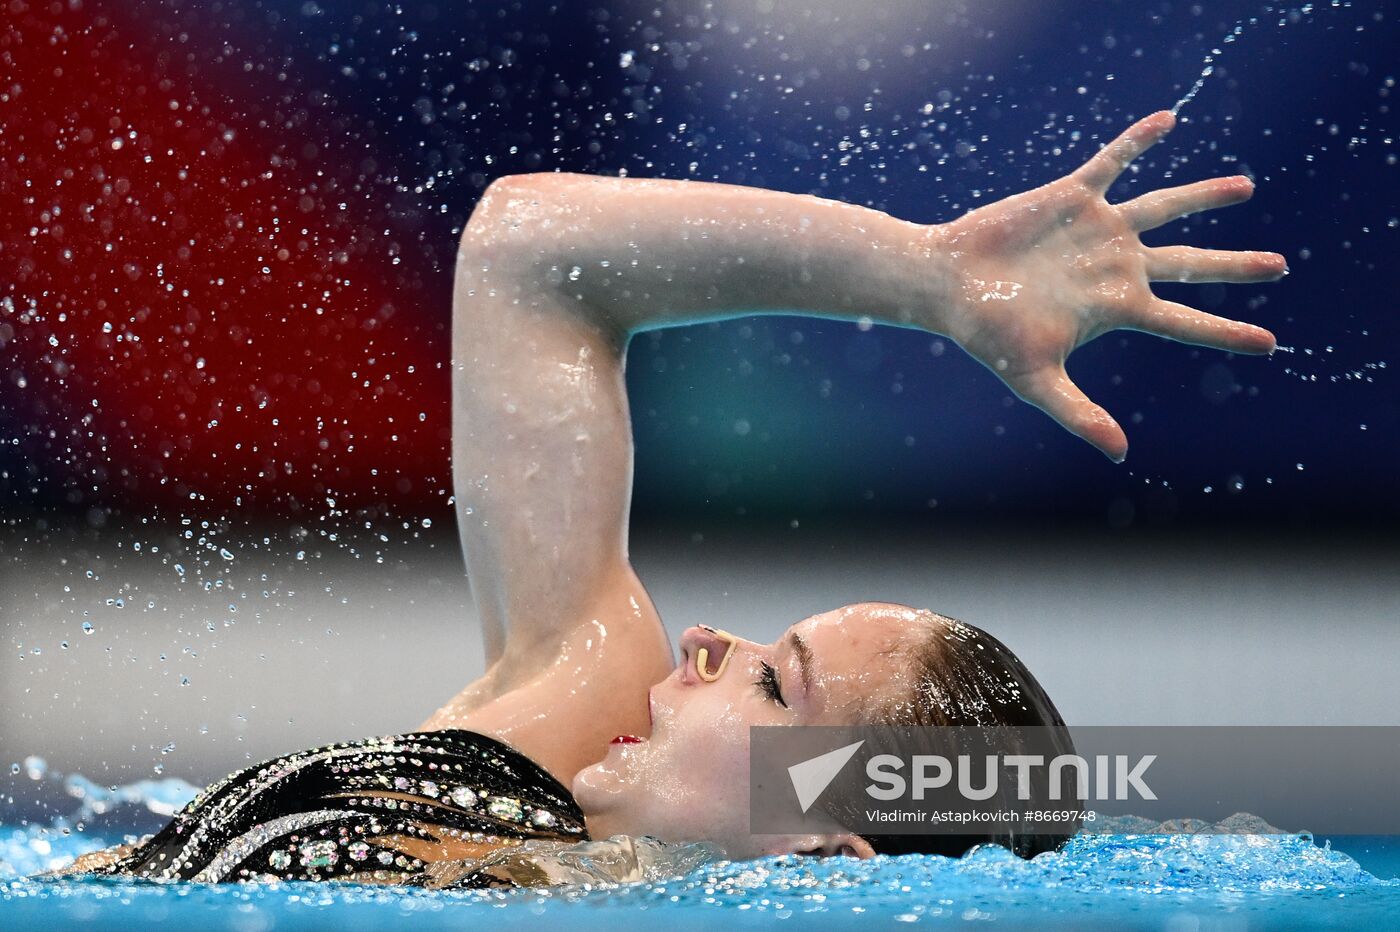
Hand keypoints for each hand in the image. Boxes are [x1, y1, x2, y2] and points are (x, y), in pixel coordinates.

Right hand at [934, 110, 1285, 461]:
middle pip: (1190, 263)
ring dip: (1204, 196)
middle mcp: (1116, 266)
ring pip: (1165, 208)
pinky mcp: (1073, 196)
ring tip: (1246, 188)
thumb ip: (1079, 414)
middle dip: (1235, 265)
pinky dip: (1139, 140)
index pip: (1185, 321)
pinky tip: (1169, 120)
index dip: (1226, 333)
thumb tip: (1120, 453)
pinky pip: (1114, 162)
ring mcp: (1098, 229)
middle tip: (1280, 266)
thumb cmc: (987, 335)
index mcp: (1116, 307)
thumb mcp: (1035, 380)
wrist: (947, 284)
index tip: (1269, 344)